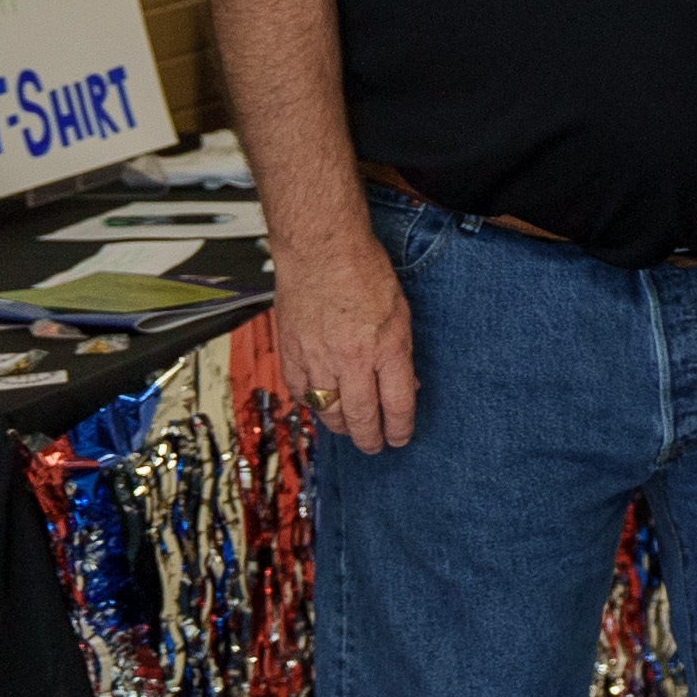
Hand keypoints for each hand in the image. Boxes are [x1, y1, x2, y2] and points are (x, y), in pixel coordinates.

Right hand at [271, 226, 418, 453]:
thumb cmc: (364, 272)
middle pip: (362, 417)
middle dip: (371, 439)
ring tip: (351, 430)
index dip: (401, 429)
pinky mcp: (292, 354)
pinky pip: (302, 394)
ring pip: (329, 412)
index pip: (398, 404)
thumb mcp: (401, 312)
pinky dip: (313, 405)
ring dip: (342, 426)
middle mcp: (352, 359)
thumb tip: (404, 385)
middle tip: (376, 446)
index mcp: (387, 347)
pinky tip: (323, 405)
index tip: (401, 438)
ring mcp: (319, 359)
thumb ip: (400, 352)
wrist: (320, 250)